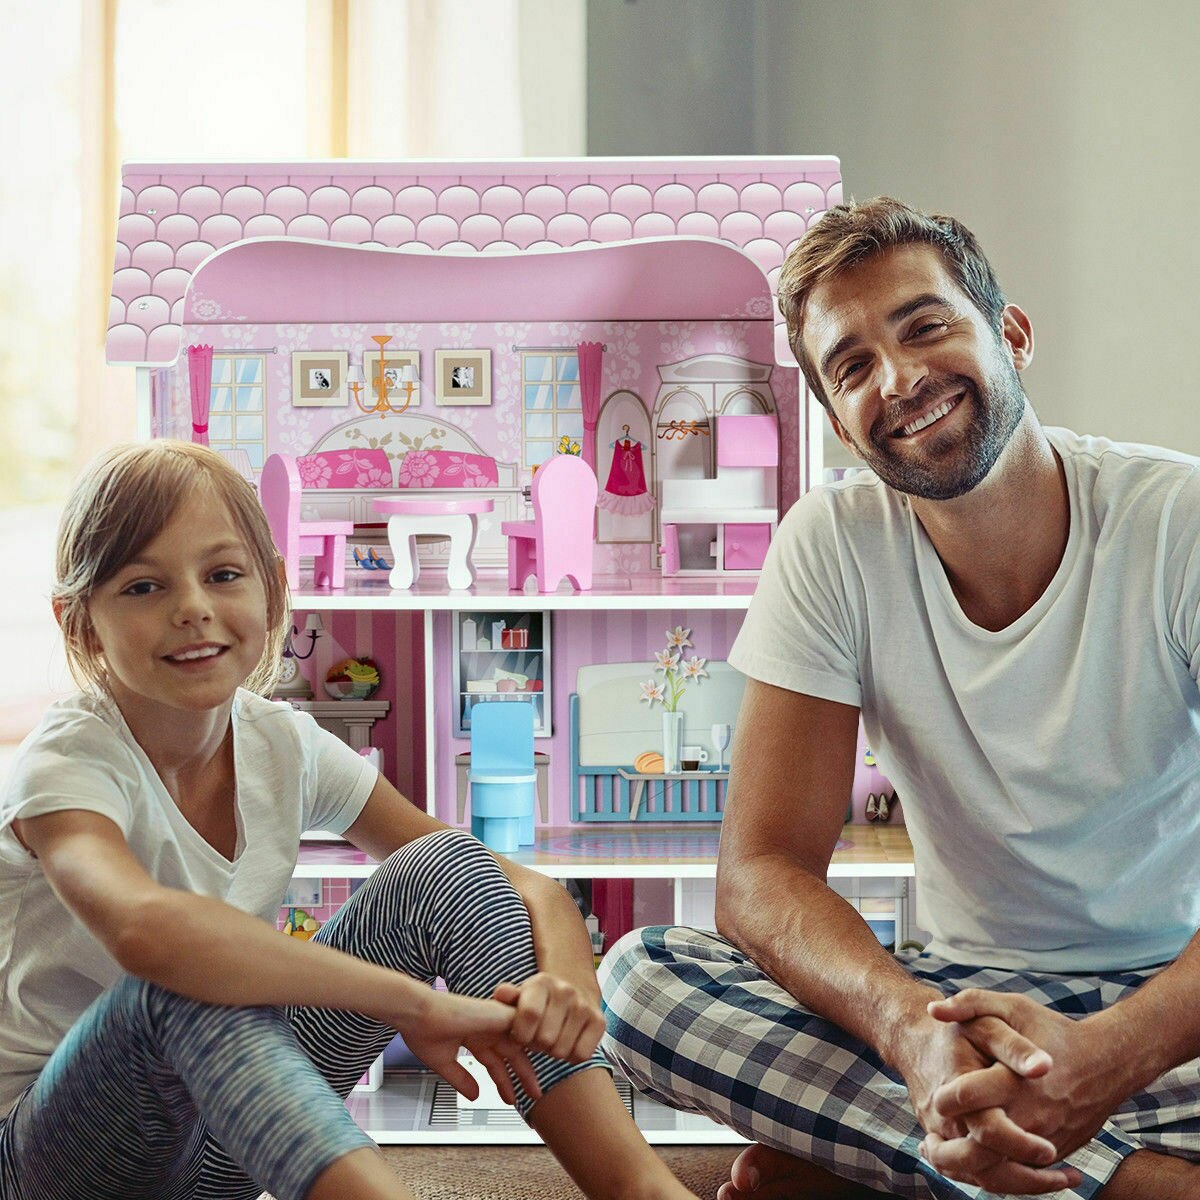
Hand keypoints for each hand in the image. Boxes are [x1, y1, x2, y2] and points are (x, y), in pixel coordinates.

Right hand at [400, 990, 540, 1104]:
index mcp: (473, 1036)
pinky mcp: (498, 1015)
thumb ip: (461, 1079)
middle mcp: (485, 1028)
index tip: (510, 1100)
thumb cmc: (422, 1029)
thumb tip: (475, 1096)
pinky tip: (539, 1058)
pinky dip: (532, 1043)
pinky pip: (523, 1028)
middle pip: (511, 1055)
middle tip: (534, 1096)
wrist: (417, 1012)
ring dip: (528, 1068)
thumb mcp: (444, 1063)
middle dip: (521, 1077)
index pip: (495, 1061)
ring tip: (535, 1091)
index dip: (503, 1082)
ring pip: (519, 1045)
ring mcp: (492, 1021)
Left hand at [491, 971, 605, 1062]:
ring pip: (562, 1050)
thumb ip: (507, 998)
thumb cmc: (539, 1001)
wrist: (573, 990)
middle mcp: (565, 991)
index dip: (520, 1034)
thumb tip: (501, 993)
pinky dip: (572, 1056)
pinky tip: (567, 1042)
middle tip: (537, 1037)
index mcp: (541, 983)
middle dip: (536, 1045)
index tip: (520, 1035)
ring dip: (553, 1052)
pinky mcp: (600, 1021)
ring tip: (552, 1038)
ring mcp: (584, 1006)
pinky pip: (581, 1055)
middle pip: (545, 1039)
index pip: (529, 1016)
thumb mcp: (520, 997)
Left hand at [921, 989, 1139, 1191]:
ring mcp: (1044, 1139)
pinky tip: (969, 1163)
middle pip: (980, 1146)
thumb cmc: (1052, 1030)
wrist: (1105, 1062)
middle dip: (948, 1149)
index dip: (944, 1099)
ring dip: (965, 1169)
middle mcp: (1029, 1115)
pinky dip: (992, 1176)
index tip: (934, 1098)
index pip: (967, 1096)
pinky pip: (1021, 1176)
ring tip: (939, 1156)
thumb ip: (971, 1003)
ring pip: (999, 1172)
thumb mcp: (1012, 1006)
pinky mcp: (1055, 1152)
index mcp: (1014, 1080)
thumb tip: (932, 1010)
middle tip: (928, 1143)